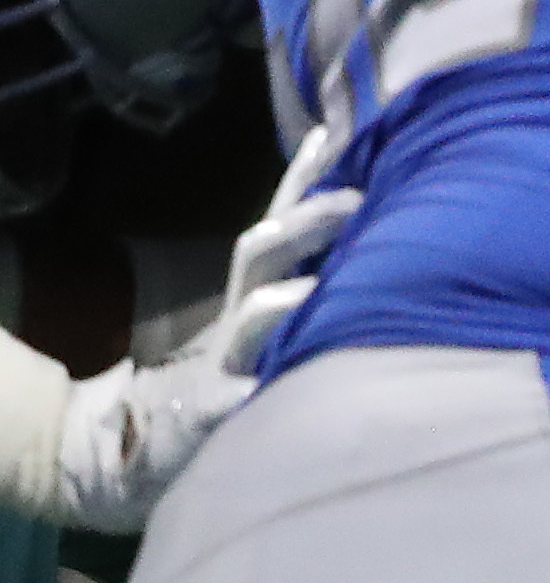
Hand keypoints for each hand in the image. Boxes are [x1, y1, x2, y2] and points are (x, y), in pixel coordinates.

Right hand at [47, 144, 358, 534]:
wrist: (150, 450)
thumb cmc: (239, 379)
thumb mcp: (272, 325)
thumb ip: (309, 276)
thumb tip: (365, 214)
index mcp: (256, 290)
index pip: (282, 221)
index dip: (305, 177)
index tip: (337, 132)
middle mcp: (240, 317)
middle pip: (263, 254)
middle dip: (305, 224)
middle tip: (355, 199)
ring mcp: (228, 363)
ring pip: (256, 319)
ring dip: (288, 299)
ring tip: (326, 286)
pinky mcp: (223, 414)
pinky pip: (248, 393)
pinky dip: (270, 381)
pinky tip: (294, 375)